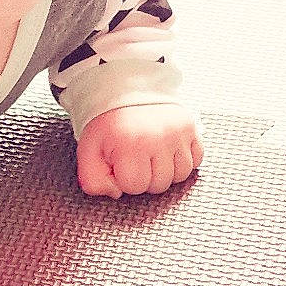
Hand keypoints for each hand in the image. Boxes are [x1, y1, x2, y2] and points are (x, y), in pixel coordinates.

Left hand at [76, 104, 203, 198]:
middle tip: (136, 158)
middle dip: (146, 178)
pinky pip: (196, 160)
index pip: (135, 187)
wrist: (128, 91)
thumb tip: (116, 194)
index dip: (125, 179)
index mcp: (131, 144)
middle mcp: (159, 138)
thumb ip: (93, 180)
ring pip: (180, 176)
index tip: (120, 162)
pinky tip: (168, 151)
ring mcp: (179, 133)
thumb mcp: (89, 150)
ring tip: (152, 155)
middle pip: (159, 185)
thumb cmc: (109, 125)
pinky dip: (182, 161)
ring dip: (166, 172)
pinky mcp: (192, 128)